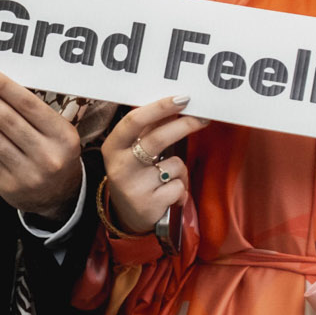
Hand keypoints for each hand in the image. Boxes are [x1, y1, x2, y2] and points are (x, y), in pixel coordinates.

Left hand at [0, 67, 86, 220]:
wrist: (59, 196)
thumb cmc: (55, 153)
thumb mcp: (57, 132)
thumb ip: (32, 111)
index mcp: (63, 137)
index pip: (29, 105)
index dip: (4, 87)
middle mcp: (47, 156)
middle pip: (7, 120)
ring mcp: (27, 173)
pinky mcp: (8, 185)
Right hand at [101, 97, 206, 235]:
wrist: (128, 216)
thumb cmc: (136, 173)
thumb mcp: (134, 150)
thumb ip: (150, 128)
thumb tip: (176, 103)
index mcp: (113, 147)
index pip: (134, 121)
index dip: (159, 108)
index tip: (182, 99)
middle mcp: (120, 166)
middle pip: (156, 139)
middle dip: (184, 125)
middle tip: (202, 118)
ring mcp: (133, 187)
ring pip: (174, 165)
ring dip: (180, 170)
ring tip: (167, 179)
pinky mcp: (150, 204)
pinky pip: (179, 187)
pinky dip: (181, 189)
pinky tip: (168, 195)